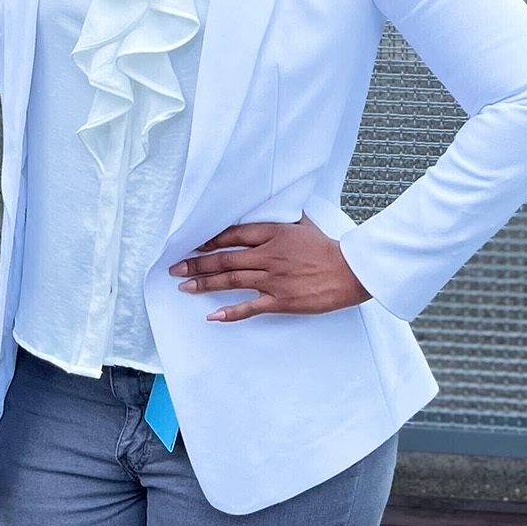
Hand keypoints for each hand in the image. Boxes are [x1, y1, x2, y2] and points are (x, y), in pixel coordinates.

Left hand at [169, 213, 370, 321]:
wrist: (351, 271)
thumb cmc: (328, 248)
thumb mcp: (304, 224)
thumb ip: (285, 218)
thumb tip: (277, 209)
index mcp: (273, 234)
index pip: (232, 235)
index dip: (209, 241)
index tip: (192, 245)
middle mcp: (268, 255)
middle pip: (224, 259)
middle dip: (197, 263)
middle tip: (175, 268)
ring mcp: (273, 279)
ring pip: (231, 281)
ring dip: (204, 284)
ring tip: (184, 286)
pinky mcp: (281, 300)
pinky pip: (250, 307)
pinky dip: (230, 313)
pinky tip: (213, 316)